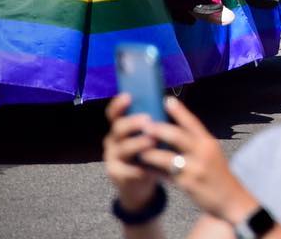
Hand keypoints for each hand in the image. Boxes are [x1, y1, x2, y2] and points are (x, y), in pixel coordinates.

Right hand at [103, 93, 163, 211]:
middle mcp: (113, 141)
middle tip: (147, 120)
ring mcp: (112, 157)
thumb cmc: (147, 154)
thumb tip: (167, 101)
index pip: (114, 113)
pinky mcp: (116, 174)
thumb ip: (152, 123)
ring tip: (151, 141)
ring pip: (122, 148)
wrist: (139, 184)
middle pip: (118, 128)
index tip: (128, 96)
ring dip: (137, 144)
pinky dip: (137, 168)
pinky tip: (146, 167)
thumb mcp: (148, 137)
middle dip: (132, 123)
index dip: (119, 104)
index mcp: (120, 128)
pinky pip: (126, 170)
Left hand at [138, 97, 256, 221]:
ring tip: (138, 148)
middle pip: (177, 136)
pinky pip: (165, 175)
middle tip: (143, 124)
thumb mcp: (212, 153)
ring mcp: (195, 168)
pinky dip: (153, 170)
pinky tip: (144, 168)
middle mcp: (203, 152)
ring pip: (167, 157)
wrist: (230, 198)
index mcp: (208, 142)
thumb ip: (196, 142)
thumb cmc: (217, 174)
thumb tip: (174, 131)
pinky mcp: (187, 184)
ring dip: (151, 152)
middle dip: (158, 129)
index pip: (193, 122)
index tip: (166, 99)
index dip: (179, 111)